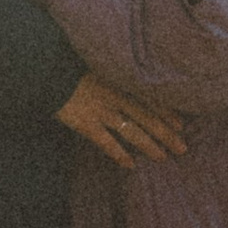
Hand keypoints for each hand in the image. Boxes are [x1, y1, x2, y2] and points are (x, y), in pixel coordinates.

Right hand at [56, 72, 188, 166]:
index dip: (166, 112)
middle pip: (147, 116)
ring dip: (149, 145)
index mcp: (119, 80)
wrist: (44, 67)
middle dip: (166, 133)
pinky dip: (119, 153)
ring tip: (162, 158)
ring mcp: (101, 110)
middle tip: (183, 148)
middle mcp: (115, 95)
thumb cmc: (69, 62)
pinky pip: (106, 142)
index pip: (150, 97)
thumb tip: (124, 80)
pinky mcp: (86, 123)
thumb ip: (111, 72)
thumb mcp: (96, 62)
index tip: (181, 124)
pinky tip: (130, 165)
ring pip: (132, 130)